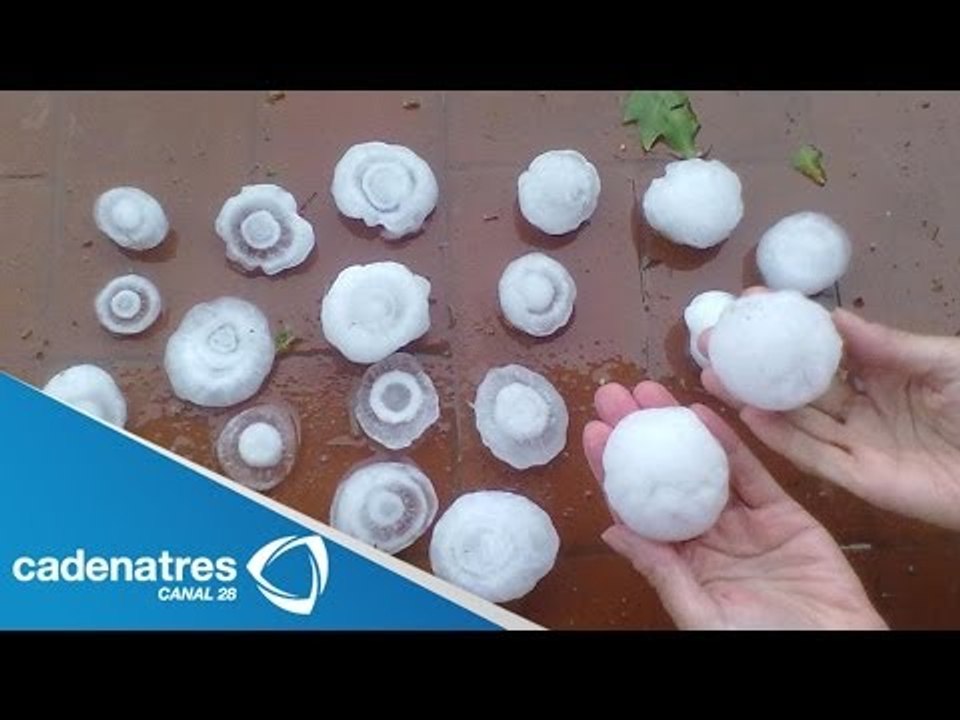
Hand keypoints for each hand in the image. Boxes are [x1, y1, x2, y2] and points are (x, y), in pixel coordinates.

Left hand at [583, 381, 885, 629]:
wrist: (836, 652)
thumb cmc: (764, 646)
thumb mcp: (702, 614)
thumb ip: (662, 572)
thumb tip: (612, 531)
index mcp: (680, 562)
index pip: (637, 507)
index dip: (613, 469)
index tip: (593, 432)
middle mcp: (707, 538)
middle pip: (664, 476)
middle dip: (637, 435)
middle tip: (613, 394)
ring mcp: (744, 523)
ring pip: (703, 465)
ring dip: (675, 427)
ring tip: (647, 391)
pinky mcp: (783, 514)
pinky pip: (751, 473)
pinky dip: (729, 442)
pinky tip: (702, 412)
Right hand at [701, 305, 959, 531]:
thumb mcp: (945, 362)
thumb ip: (887, 344)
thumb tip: (832, 317)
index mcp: (883, 370)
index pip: (822, 345)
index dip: (786, 326)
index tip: (749, 304)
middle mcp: (862, 404)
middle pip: (797, 383)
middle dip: (753, 363)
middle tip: (710, 342)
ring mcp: (859, 442)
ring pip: (795, 418)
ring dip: (752, 398)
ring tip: (711, 374)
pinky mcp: (860, 479)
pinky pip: (812, 456)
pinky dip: (779, 438)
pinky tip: (747, 416)